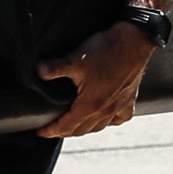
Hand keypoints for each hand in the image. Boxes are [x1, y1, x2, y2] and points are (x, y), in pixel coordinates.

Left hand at [39, 20, 157, 137]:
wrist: (134, 41)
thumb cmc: (107, 50)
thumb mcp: (76, 59)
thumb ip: (55, 67)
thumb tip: (38, 71)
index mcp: (90, 105)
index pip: (66, 126)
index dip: (51, 131)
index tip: (41, 132)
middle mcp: (105, 110)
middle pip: (81, 130)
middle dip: (65, 132)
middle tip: (54, 130)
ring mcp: (119, 106)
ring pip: (99, 126)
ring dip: (85, 129)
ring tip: (76, 127)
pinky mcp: (129, 99)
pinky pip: (120, 119)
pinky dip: (111, 121)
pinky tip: (107, 119)